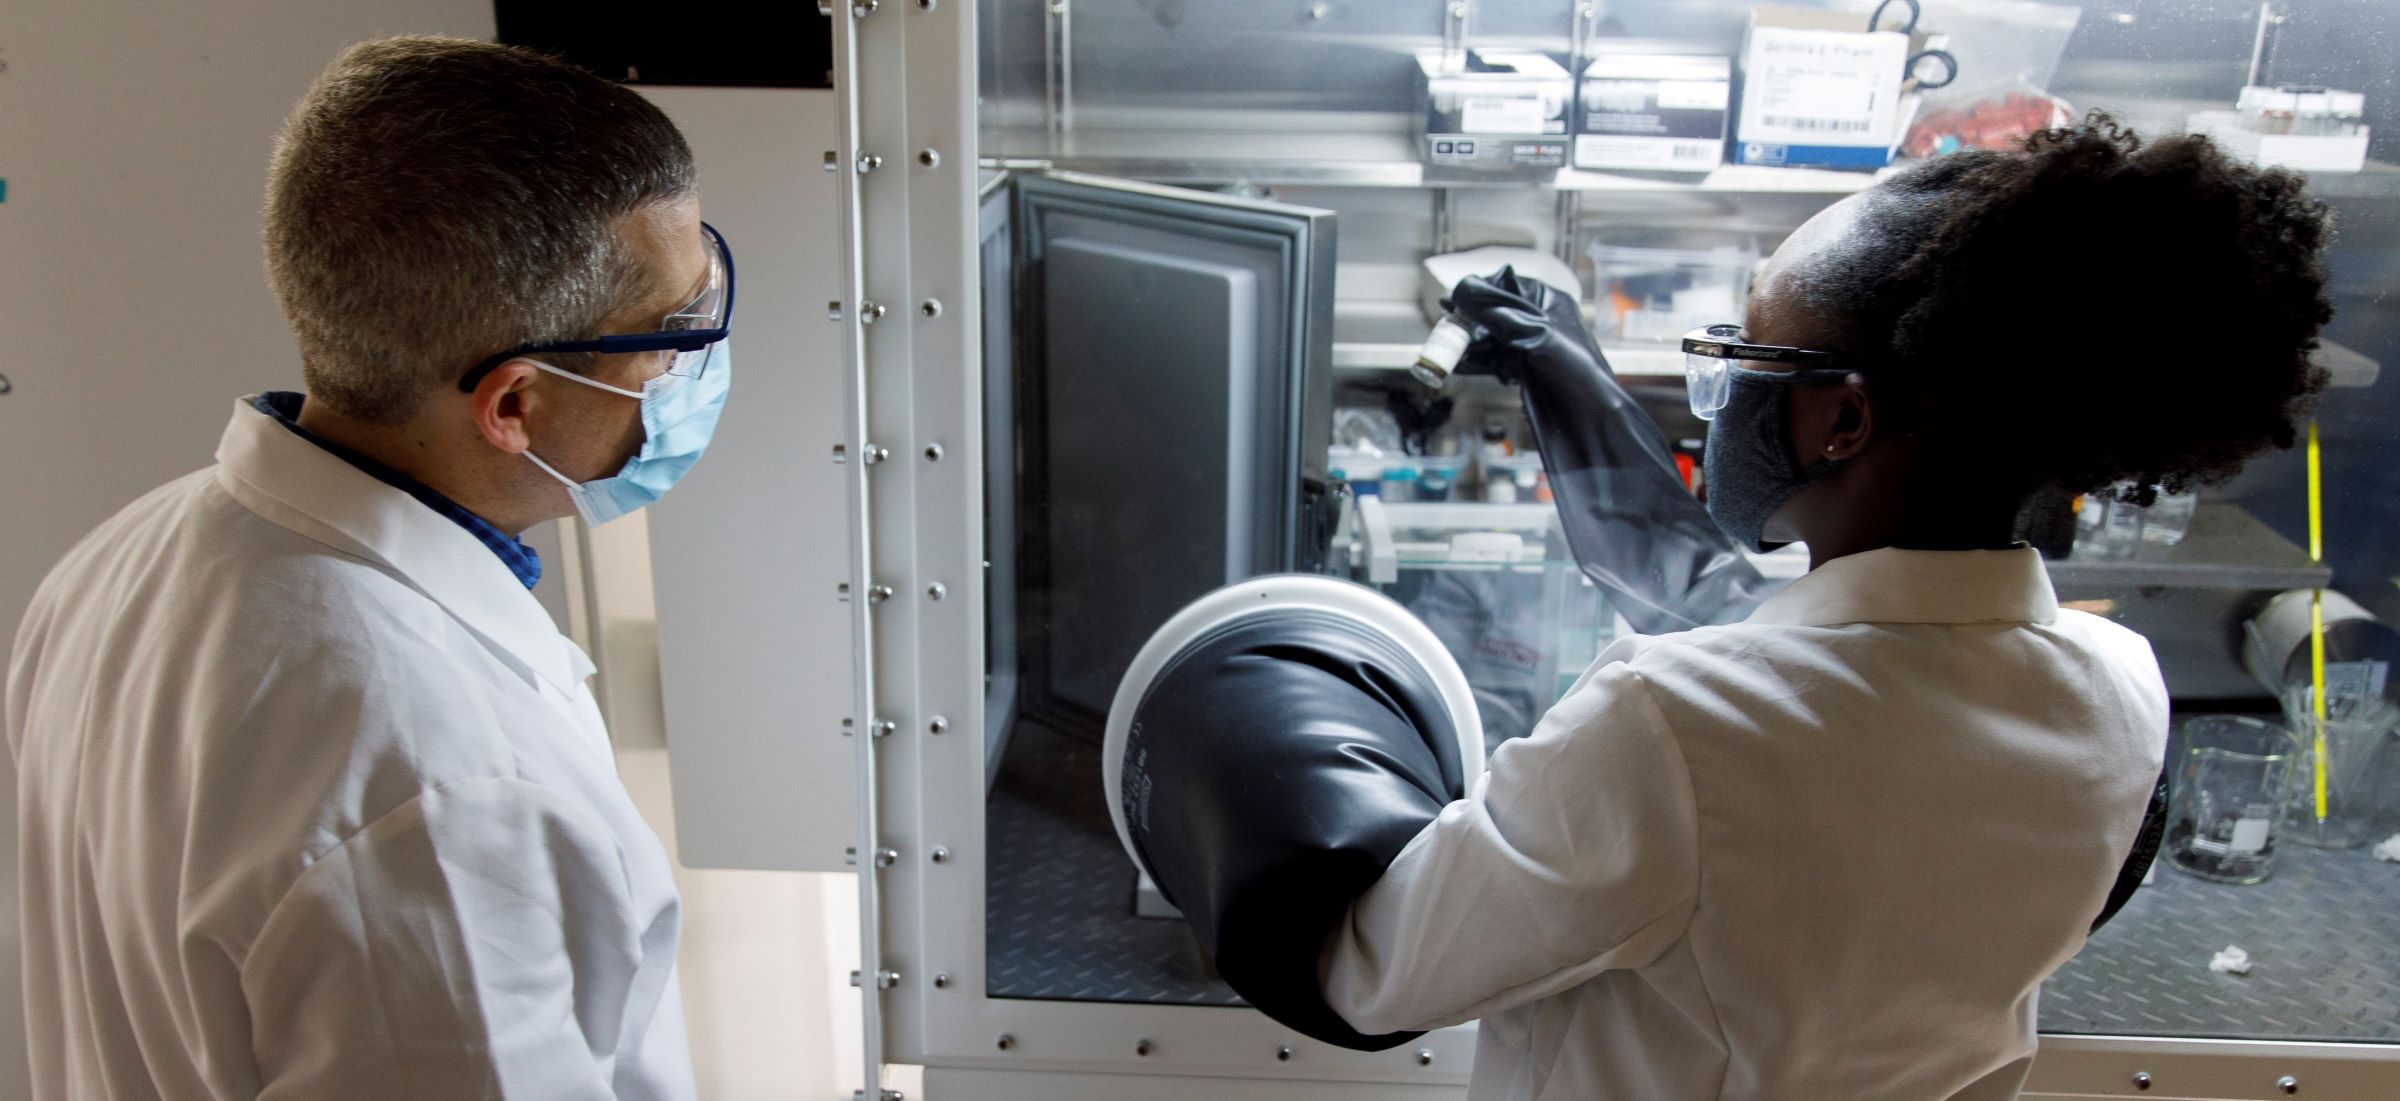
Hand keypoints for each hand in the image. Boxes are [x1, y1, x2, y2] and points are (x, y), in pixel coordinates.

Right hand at [1441, 266, 1614, 384]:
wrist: (1592, 416)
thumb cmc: (1576, 369)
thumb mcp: (1533, 333)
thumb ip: (1496, 311)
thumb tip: (1462, 289)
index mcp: (1548, 300)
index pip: (1505, 284)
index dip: (1478, 292)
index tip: (1452, 301)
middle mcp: (1539, 318)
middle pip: (1494, 311)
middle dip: (1470, 321)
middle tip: (1447, 329)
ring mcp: (1531, 344)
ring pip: (1491, 337)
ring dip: (1470, 344)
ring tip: (1448, 350)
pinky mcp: (1526, 368)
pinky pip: (1495, 359)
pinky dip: (1478, 362)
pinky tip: (1460, 365)